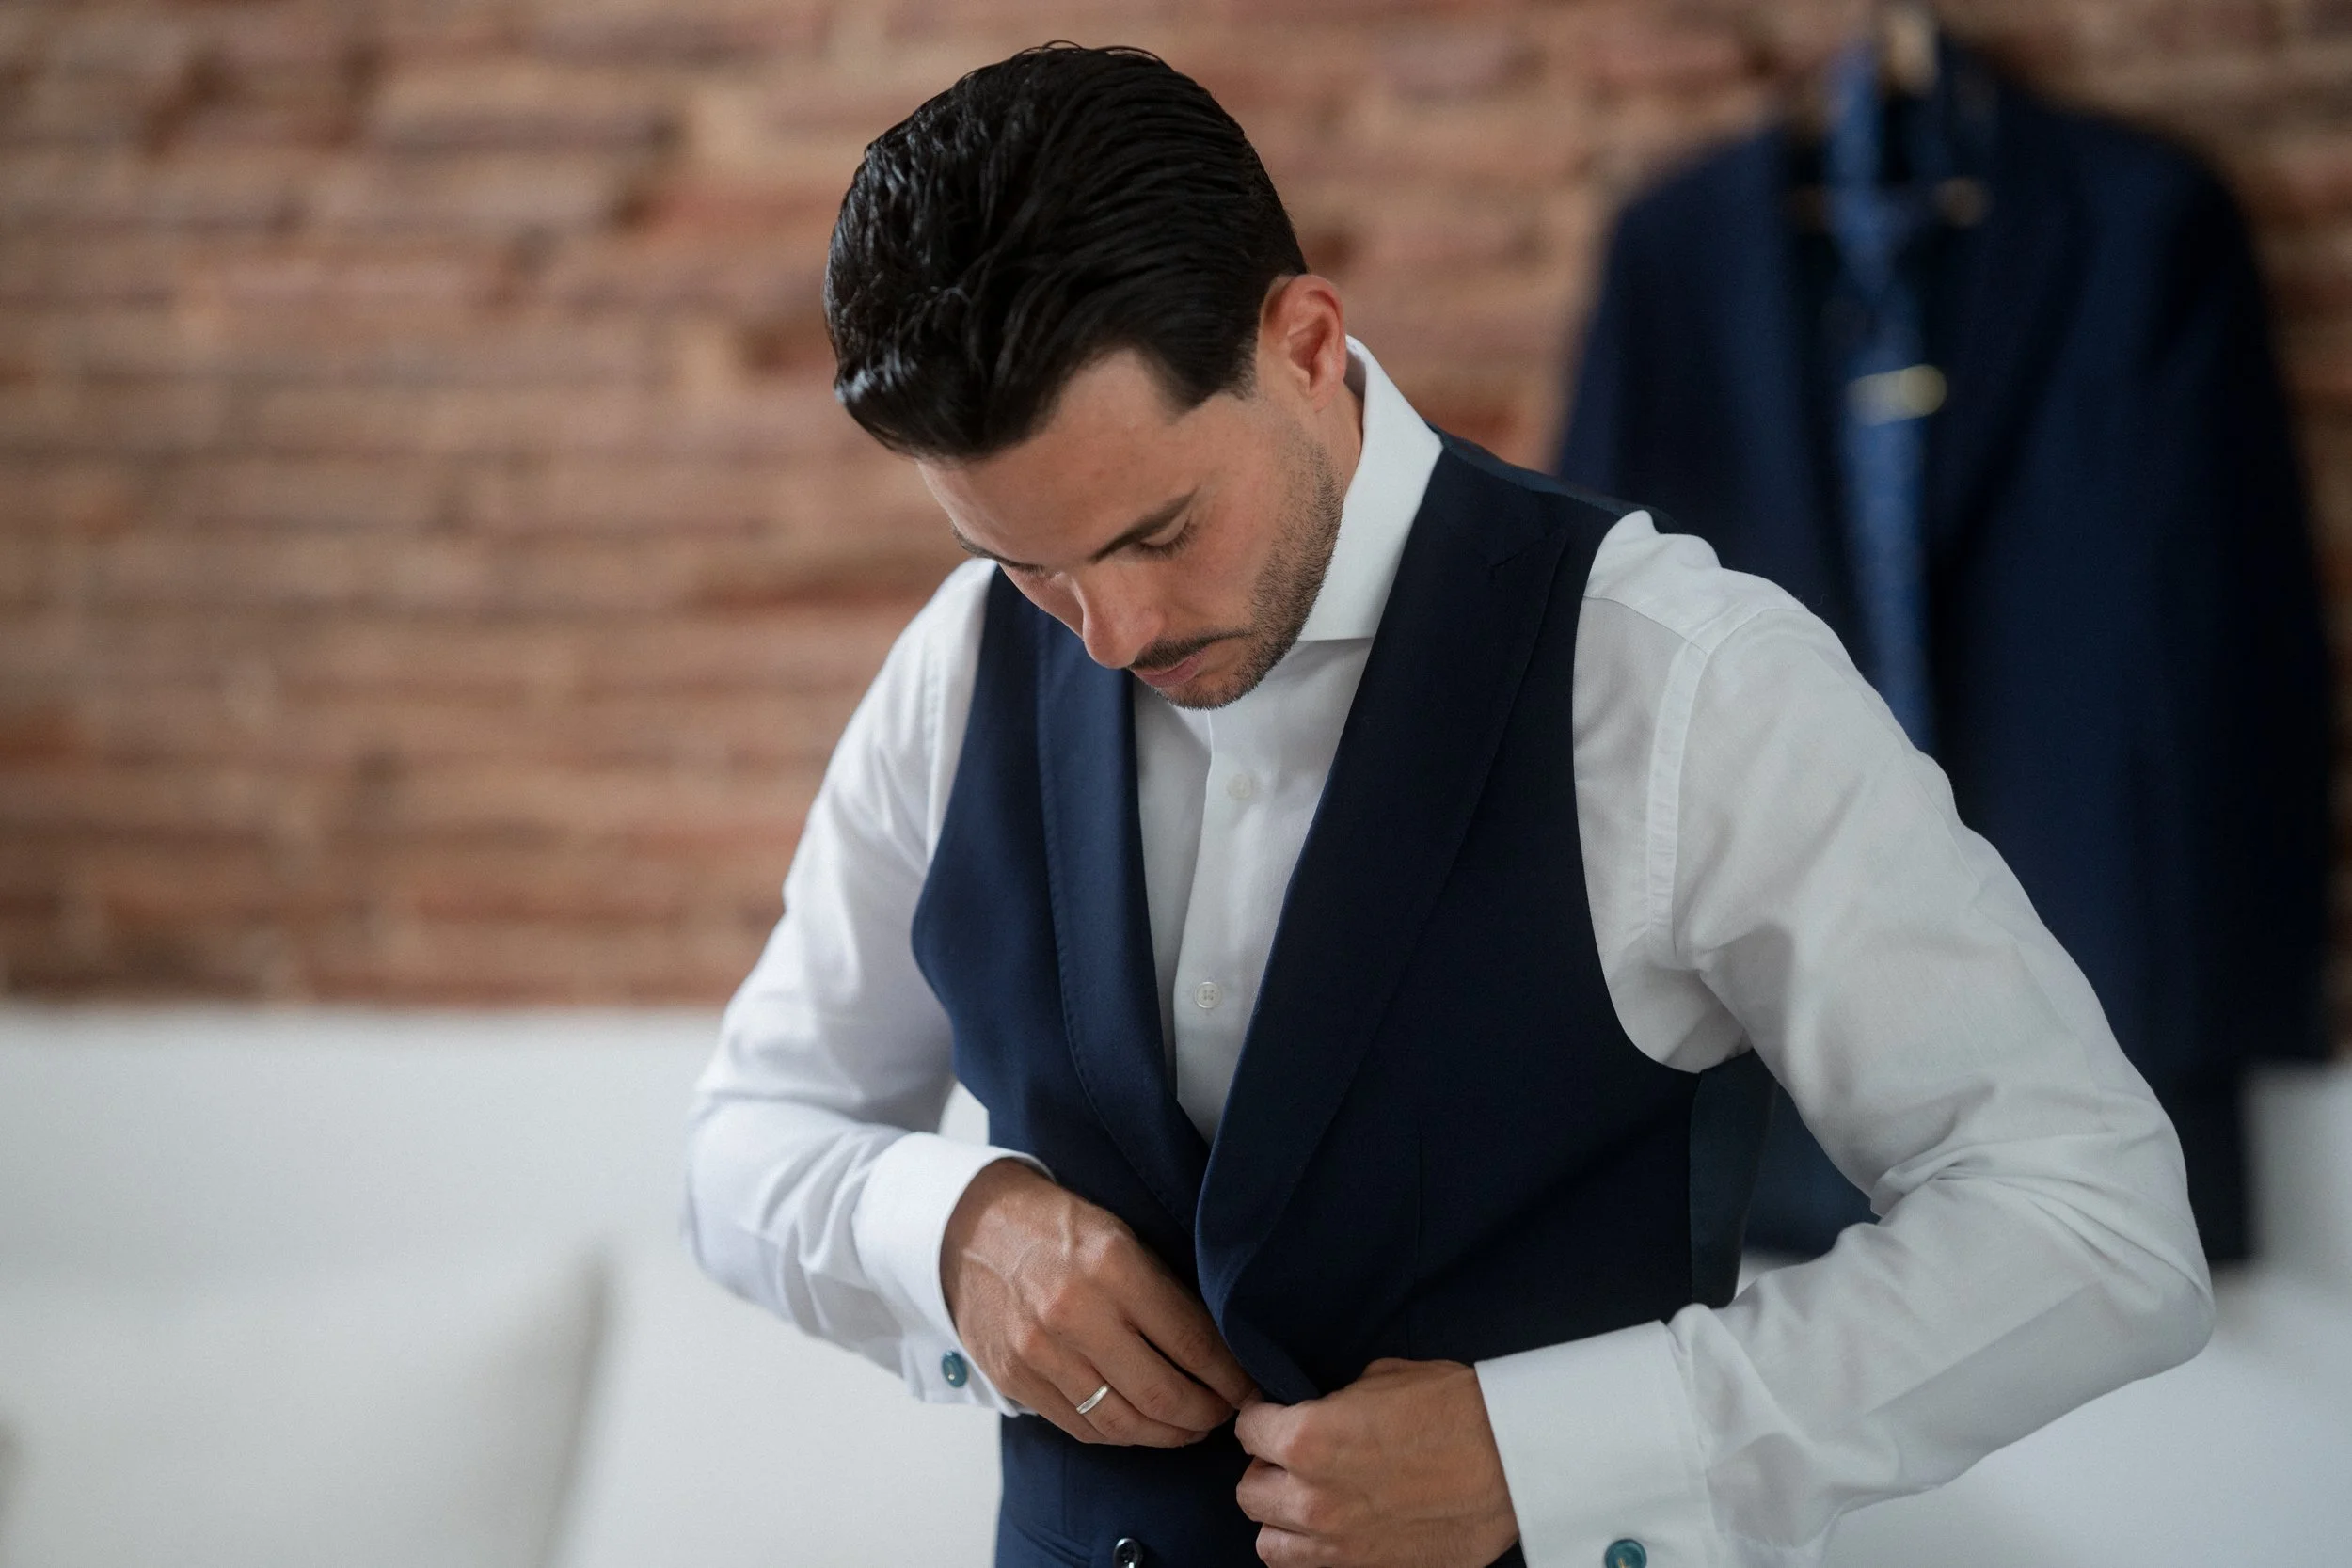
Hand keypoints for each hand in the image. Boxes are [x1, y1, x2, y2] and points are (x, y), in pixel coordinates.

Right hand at [941, 1158, 1255, 1446]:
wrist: (970, 1229)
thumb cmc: (1055, 1227)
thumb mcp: (1120, 1235)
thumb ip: (1164, 1290)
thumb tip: (1219, 1349)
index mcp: (1112, 1266)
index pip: (1191, 1342)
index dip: (1231, 1376)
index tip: (1251, 1387)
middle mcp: (1075, 1315)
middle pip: (1163, 1395)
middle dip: (1207, 1414)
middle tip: (1228, 1413)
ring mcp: (1041, 1354)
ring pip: (1124, 1424)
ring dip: (1170, 1434)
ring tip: (1192, 1427)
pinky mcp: (1017, 1381)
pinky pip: (1083, 1428)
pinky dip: (1123, 1435)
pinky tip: (1145, 1426)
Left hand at [1234, 1358, 1518, 1567]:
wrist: (1513, 1459)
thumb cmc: (1454, 1408)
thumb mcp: (1382, 1379)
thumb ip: (1335, 1402)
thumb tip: (1324, 1410)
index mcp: (1307, 1439)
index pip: (1248, 1431)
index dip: (1263, 1419)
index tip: (1274, 1418)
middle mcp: (1312, 1498)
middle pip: (1249, 1492)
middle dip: (1266, 1470)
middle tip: (1292, 1458)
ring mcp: (1338, 1545)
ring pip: (1269, 1543)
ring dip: (1282, 1518)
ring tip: (1308, 1500)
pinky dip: (1312, 1551)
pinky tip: (1334, 1529)